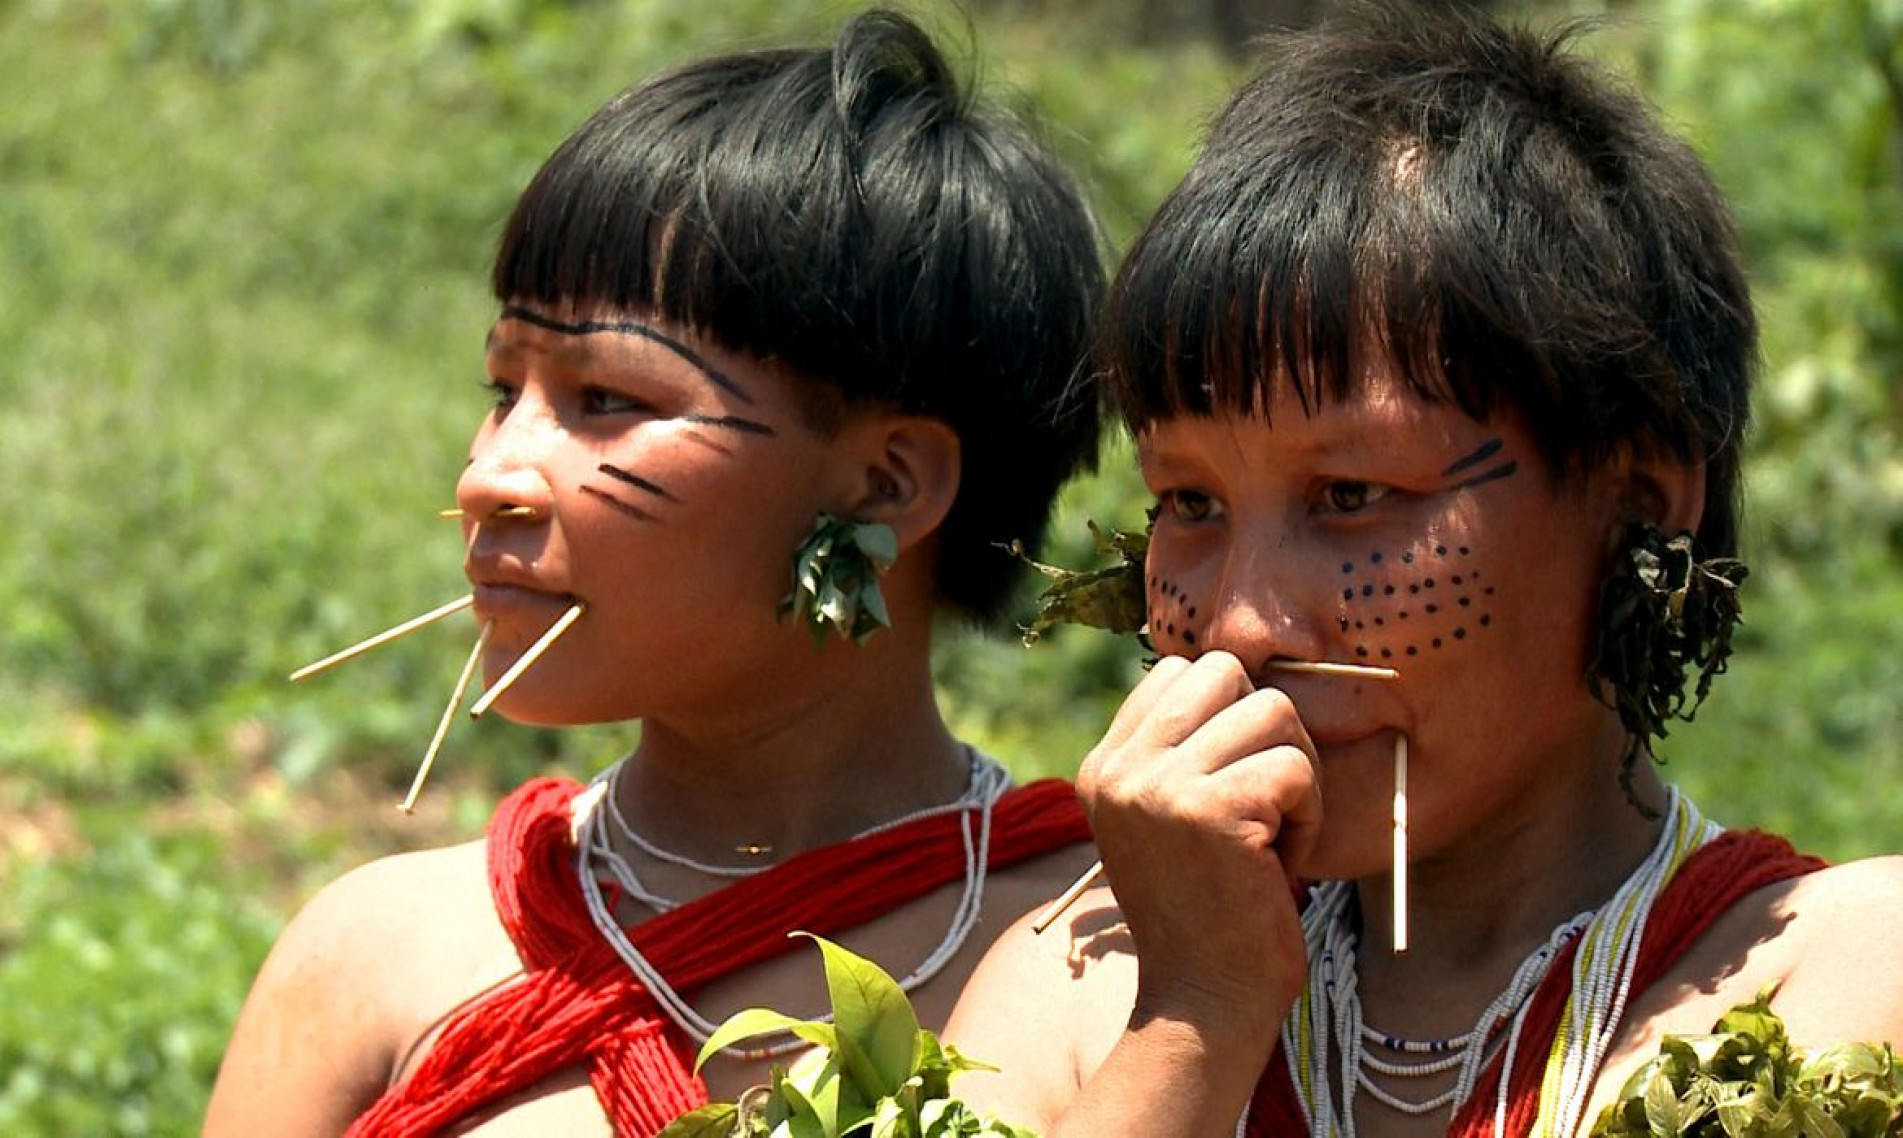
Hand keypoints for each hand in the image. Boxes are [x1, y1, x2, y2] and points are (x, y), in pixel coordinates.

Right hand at [1078, 651, 1316, 1035]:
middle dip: (1267, 728)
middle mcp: (1121, 769)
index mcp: (1103, 766)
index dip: (1228, 715)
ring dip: (1294, 773)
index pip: (1178, 671)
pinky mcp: (1211, 812)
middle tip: (1268, 800)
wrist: (1203, 1003)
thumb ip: (1179, 752)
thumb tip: (1237, 677)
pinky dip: (1309, 816)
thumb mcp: (1165, 821)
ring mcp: (1159, 787)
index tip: (1234, 784)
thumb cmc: (1205, 914)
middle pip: (1224, 672)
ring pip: (1271, 711)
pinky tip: (1282, 861)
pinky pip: (1294, 768)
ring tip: (1275, 835)